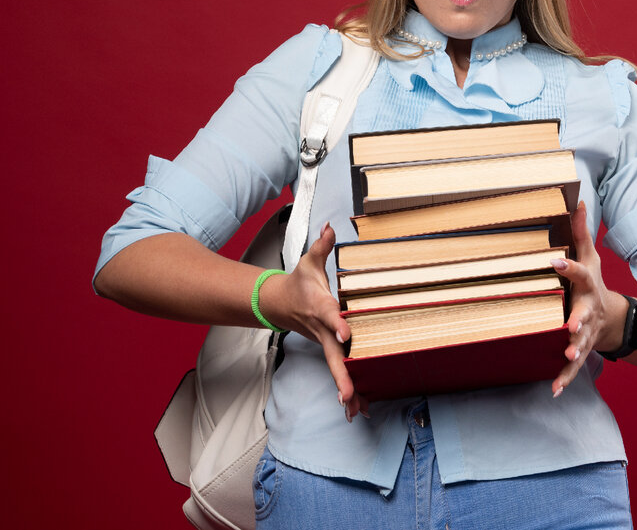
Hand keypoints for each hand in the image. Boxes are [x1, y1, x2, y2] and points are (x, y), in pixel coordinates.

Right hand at [260, 222, 367, 420]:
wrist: (279, 303)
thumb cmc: (300, 282)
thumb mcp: (308, 261)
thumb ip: (322, 246)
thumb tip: (330, 227)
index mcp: (320, 307)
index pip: (330, 316)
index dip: (338, 324)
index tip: (346, 334)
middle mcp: (323, 330)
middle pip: (333, 354)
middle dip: (341, 374)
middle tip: (348, 394)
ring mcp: (325, 343)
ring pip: (336, 368)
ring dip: (345, 389)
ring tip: (355, 410)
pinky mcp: (329, 350)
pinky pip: (339, 371)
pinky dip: (347, 390)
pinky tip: (356, 409)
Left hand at [549, 201, 619, 396]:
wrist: (613, 320)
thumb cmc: (593, 284)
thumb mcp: (590, 257)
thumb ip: (580, 232)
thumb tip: (577, 199)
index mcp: (587, 286)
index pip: (579, 274)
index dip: (568, 268)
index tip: (554, 261)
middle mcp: (588, 310)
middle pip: (584, 314)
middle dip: (578, 320)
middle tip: (570, 324)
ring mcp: (586, 333)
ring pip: (581, 342)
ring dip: (574, 351)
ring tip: (567, 356)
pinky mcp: (581, 350)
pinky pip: (572, 367)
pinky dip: (564, 379)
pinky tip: (554, 390)